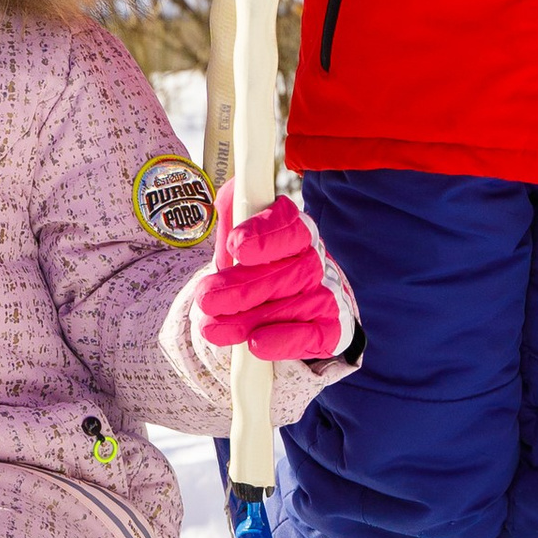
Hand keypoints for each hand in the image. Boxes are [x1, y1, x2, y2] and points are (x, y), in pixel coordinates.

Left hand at [194, 187, 345, 361]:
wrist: (290, 307)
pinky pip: (313, 336)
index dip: (265, 234)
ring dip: (250, 319)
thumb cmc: (260, 263)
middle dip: (242, 287)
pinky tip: (256, 344)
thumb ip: (236, 208)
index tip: (236, 246)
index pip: (290, 226)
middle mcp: (315, 261)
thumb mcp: (243, 231)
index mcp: (296, 232)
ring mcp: (325, 296)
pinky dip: (285, 341)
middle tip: (206, 298)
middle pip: (286, 272)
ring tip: (212, 329)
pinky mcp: (330, 330)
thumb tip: (232, 194)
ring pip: (294, 306)